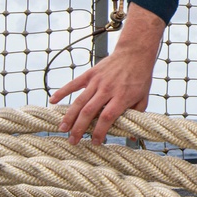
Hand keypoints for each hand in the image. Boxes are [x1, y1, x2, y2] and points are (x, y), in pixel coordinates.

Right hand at [49, 3, 163, 144]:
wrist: (135, 53)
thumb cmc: (140, 78)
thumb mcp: (143, 98)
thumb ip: (136, 116)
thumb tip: (131, 137)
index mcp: (121, 97)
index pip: (107, 118)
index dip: (100, 132)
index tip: (95, 142)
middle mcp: (107, 90)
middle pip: (89, 112)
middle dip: (79, 128)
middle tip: (72, 141)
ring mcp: (97, 81)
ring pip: (79, 101)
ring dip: (69, 116)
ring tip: (62, 129)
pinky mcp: (91, 74)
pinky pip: (74, 84)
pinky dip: (62, 92)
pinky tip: (53, 101)